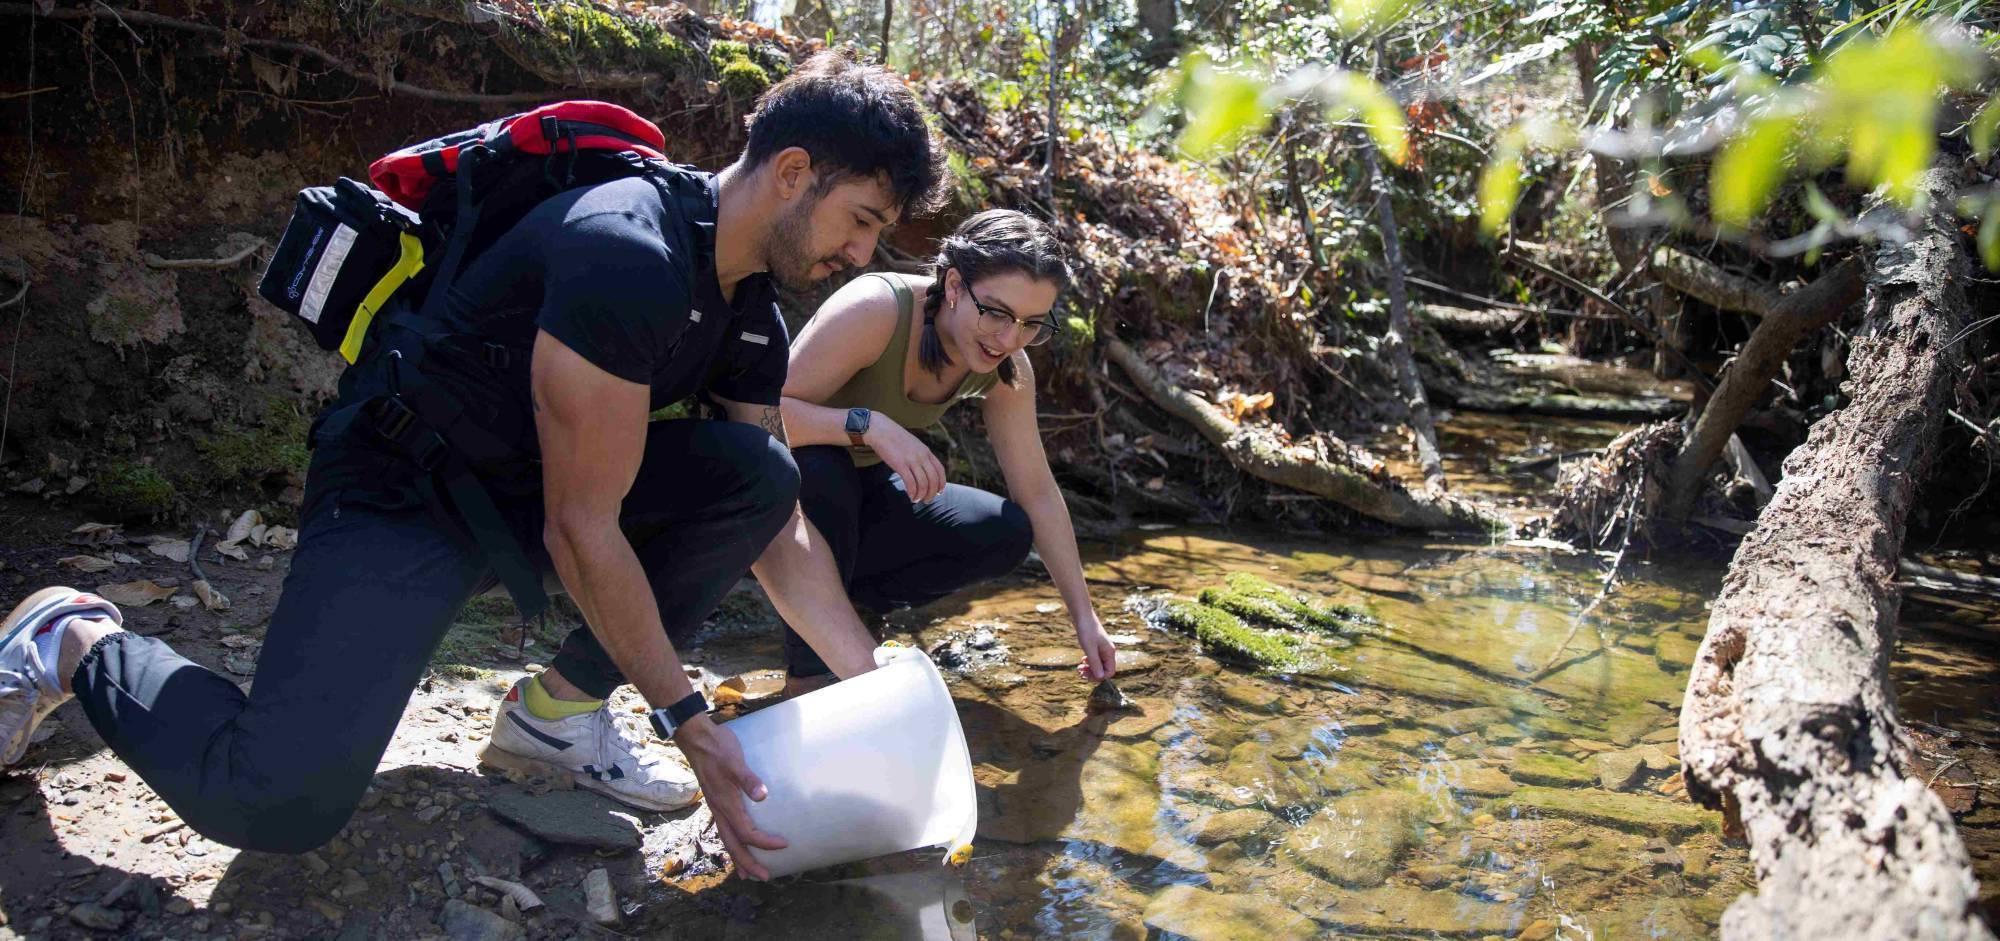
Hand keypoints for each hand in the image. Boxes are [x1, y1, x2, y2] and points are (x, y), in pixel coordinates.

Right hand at [674, 714, 786, 879]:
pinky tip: (736, 842)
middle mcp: (719, 810)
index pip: (747, 833)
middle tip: (764, 877)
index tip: (783, 844)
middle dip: (748, 863)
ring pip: (726, 839)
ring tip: (747, 873)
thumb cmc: (718, 748)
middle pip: (734, 844)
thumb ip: (749, 779)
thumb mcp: (735, 761)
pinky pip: (724, 829)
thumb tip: (763, 796)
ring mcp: (715, 806)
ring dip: (738, 858)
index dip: (765, 842)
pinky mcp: (716, 800)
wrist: (696, 738)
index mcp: (726, 804)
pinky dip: (731, 842)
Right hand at [864, 417, 946, 503]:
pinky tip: (910, 496)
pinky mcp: (900, 465)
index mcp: (926, 451)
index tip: (939, 492)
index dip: (941, 483)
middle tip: (927, 500)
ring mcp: (911, 460)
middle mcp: (922, 456)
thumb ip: (920, 455)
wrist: (880, 430)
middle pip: (933, 479)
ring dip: (922, 495)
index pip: (940, 470)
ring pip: (923, 483)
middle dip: (932, 493)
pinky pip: (911, 483)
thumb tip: (923, 469)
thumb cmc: (894, 438)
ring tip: (917, 500)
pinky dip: (913, 492)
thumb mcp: (913, 444)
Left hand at [1075, 615, 1116, 679]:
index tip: (1086, 675)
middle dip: (1092, 673)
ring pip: (1098, 665)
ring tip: (1079, 667)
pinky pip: (1095, 659)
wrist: (1082, 615)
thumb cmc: (1087, 630)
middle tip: (1080, 672)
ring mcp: (1102, 649)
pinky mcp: (1096, 646)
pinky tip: (1082, 660)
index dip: (1098, 677)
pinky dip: (1088, 662)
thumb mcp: (1090, 648)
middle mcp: (1108, 652)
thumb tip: (1100, 677)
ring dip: (1090, 669)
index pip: (1109, 672)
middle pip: (1104, 670)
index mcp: (1109, 653)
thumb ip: (1095, 663)